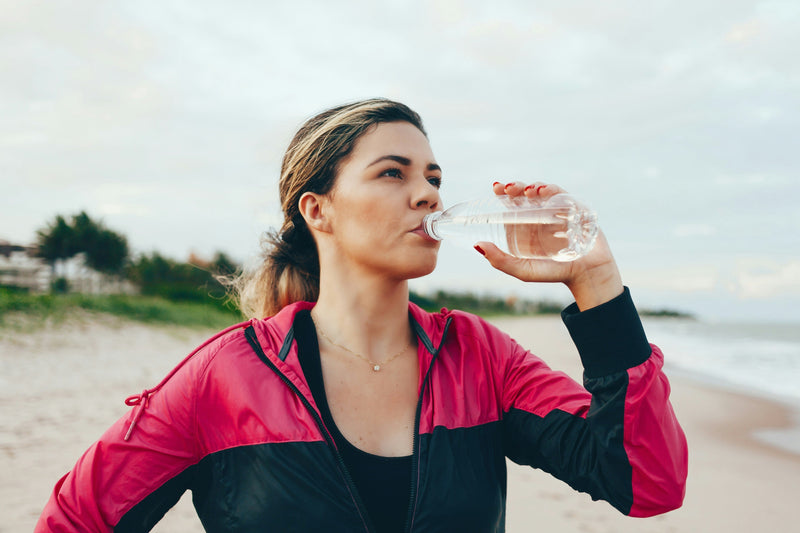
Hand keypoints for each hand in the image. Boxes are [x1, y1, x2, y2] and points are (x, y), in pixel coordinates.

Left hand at [475, 181, 622, 309]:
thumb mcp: (522, 270)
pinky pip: (563, 195)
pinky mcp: (575, 209)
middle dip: (516, 187)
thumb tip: (477, 245)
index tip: (496, 188)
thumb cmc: (552, 273)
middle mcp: (539, 216)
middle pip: (525, 194)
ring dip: (533, 186)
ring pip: (543, 191)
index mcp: (524, 226)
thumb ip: (500, 260)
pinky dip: (553, 190)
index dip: (503, 193)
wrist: (586, 276)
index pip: (511, 203)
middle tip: (508, 188)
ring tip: (527, 191)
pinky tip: (544, 192)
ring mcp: (557, 211)